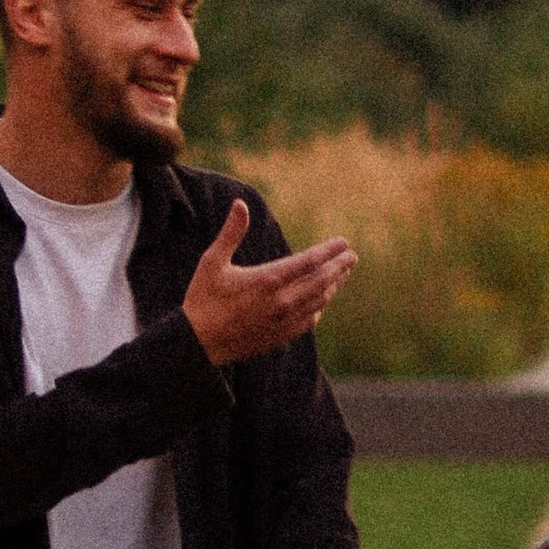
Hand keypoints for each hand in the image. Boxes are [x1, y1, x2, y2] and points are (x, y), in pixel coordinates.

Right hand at [186, 198, 355, 364]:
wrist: (197, 344)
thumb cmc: (202, 299)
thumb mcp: (212, 261)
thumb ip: (231, 232)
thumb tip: (240, 203)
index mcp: (267, 280)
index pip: (309, 262)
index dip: (329, 251)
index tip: (343, 242)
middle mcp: (281, 301)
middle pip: (321, 281)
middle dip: (338, 267)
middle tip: (352, 256)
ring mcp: (283, 321)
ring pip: (318, 300)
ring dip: (333, 286)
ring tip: (342, 274)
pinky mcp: (280, 336)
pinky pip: (309, 320)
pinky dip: (320, 306)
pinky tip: (322, 300)